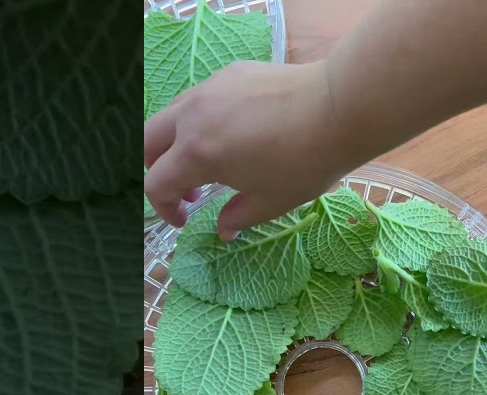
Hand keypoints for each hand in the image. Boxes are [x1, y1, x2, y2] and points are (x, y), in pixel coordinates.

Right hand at [144, 60, 355, 238]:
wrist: (338, 108)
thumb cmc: (305, 162)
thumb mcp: (271, 202)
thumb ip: (237, 217)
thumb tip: (223, 230)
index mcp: (196, 153)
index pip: (156, 183)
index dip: (164, 208)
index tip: (184, 219)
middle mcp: (192, 116)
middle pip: (148, 143)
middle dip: (156, 169)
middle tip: (185, 190)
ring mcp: (209, 89)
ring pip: (171, 116)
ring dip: (176, 143)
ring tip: (210, 161)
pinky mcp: (230, 73)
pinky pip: (200, 98)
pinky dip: (200, 120)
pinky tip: (234, 132)